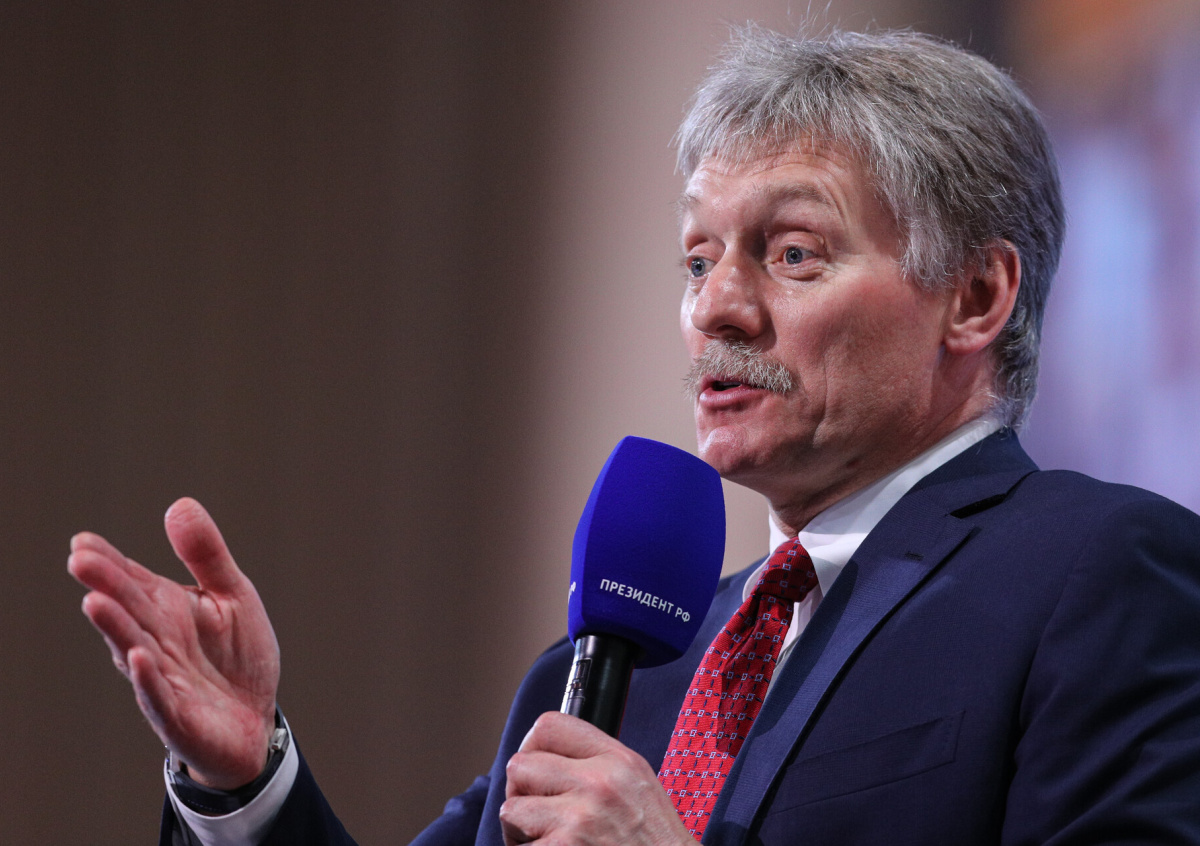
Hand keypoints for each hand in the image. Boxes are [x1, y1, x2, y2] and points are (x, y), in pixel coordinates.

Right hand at [68, 497, 279, 789]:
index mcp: (167, 610)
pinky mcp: (179, 716)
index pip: (132, 581)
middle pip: (129, 610)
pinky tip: (138, 657)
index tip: (82, 541)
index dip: (108, 562)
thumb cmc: (237, 655)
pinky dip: (149, 679)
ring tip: (95, 602)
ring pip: (135, 650)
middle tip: (79, 561)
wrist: (255, 720)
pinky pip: (161, 697)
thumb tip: (179, 504)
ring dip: (115, 628)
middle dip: (105, 587)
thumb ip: (207, 555)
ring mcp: (163, 679)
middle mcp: (156, 641)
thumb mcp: (233, 595)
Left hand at [500, 711, 695, 845]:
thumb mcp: (637, 784)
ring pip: (510, 809)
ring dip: (520, 830)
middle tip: (536, 813)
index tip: (533, 767)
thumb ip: (595, 762)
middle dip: (520, 792)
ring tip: (549, 839)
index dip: (530, 746)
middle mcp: (597, 784)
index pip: (549, 727)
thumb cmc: (653, 841)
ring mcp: (577, 820)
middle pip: (520, 765)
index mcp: (617, 760)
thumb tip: (546, 754)